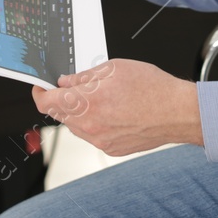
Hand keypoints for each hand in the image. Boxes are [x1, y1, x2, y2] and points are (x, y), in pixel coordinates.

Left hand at [32, 59, 201, 156]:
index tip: (42, 87)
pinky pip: (92, 136)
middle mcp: (90, 125)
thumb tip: (66, 82)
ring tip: (100, 99)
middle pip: (59, 115)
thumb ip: (84, 77)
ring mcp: (100, 140)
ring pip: (75, 126)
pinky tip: (112, 112)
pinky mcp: (111, 149)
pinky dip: (94, 124)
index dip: (40, 93)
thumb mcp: (113, 68)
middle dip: (62, 100)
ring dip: (78, 113)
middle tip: (73, 87)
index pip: (46, 103)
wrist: (177, 112)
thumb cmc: (151, 87)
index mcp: (87, 102)